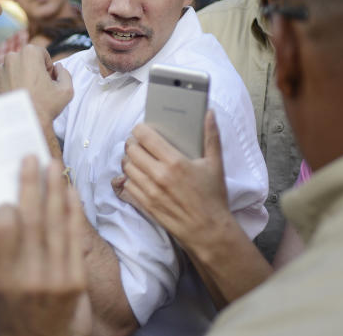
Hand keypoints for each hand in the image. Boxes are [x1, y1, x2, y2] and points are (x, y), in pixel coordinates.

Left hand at [0, 45, 73, 139]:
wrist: (24, 126)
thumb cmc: (45, 107)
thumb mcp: (66, 90)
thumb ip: (64, 73)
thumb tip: (58, 68)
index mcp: (29, 53)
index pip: (40, 53)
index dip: (46, 66)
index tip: (47, 79)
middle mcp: (11, 58)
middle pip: (24, 60)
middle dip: (31, 69)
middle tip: (36, 87)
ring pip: (11, 70)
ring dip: (17, 77)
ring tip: (25, 94)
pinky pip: (0, 81)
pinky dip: (6, 87)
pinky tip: (14, 99)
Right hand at [0, 157, 87, 335]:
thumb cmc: (14, 316)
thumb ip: (1, 254)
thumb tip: (9, 211)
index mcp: (1, 278)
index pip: (3, 231)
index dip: (8, 205)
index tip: (9, 186)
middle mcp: (27, 276)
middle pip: (31, 219)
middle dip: (32, 185)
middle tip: (32, 158)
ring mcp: (54, 278)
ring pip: (55, 223)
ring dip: (55, 190)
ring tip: (53, 167)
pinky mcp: (75, 281)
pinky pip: (74, 238)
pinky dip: (72, 212)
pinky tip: (71, 193)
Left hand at [112, 111, 230, 242]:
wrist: (208, 230)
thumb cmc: (213, 197)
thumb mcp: (215, 164)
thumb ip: (212, 136)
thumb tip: (210, 113)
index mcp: (175, 162)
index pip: (145, 137)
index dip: (140, 129)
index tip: (143, 129)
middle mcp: (159, 175)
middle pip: (131, 150)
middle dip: (133, 143)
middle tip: (140, 143)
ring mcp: (150, 191)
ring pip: (127, 167)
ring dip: (130, 159)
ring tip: (138, 157)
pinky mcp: (146, 204)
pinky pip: (128, 185)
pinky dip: (130, 177)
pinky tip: (139, 175)